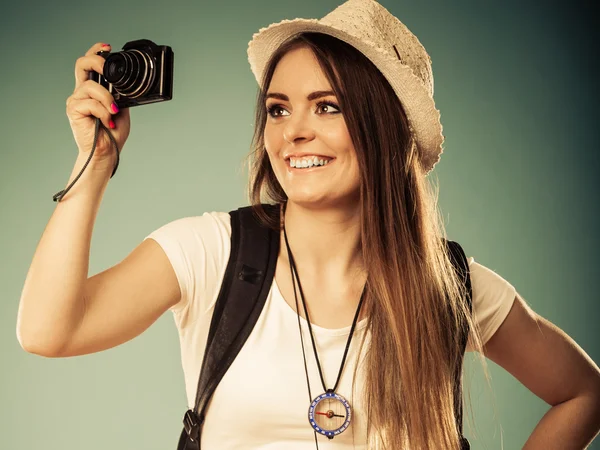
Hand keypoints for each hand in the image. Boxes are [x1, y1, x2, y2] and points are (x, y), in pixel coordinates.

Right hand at [65, 42, 130, 169]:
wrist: (107, 152)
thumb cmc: (113, 133)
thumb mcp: (122, 108)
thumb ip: (120, 94)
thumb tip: (128, 84)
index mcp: (93, 90)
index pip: (90, 64)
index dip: (96, 52)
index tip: (108, 47)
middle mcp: (81, 92)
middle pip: (81, 64)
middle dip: (97, 62)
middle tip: (109, 72)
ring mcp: (76, 100)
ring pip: (91, 86)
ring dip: (107, 99)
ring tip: (114, 112)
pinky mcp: (73, 110)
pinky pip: (90, 103)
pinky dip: (104, 112)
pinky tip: (108, 122)